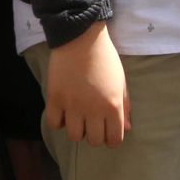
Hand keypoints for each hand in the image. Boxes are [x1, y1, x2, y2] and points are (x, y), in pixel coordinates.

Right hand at [44, 21, 130, 146]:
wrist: (80, 37)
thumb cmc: (105, 58)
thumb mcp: (121, 82)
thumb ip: (125, 107)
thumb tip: (126, 128)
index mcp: (112, 106)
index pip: (114, 140)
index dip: (111, 139)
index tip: (107, 131)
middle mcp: (93, 110)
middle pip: (93, 141)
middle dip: (94, 135)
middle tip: (92, 123)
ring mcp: (72, 105)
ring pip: (74, 136)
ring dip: (77, 129)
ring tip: (77, 118)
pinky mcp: (54, 98)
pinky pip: (53, 123)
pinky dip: (59, 122)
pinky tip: (63, 112)